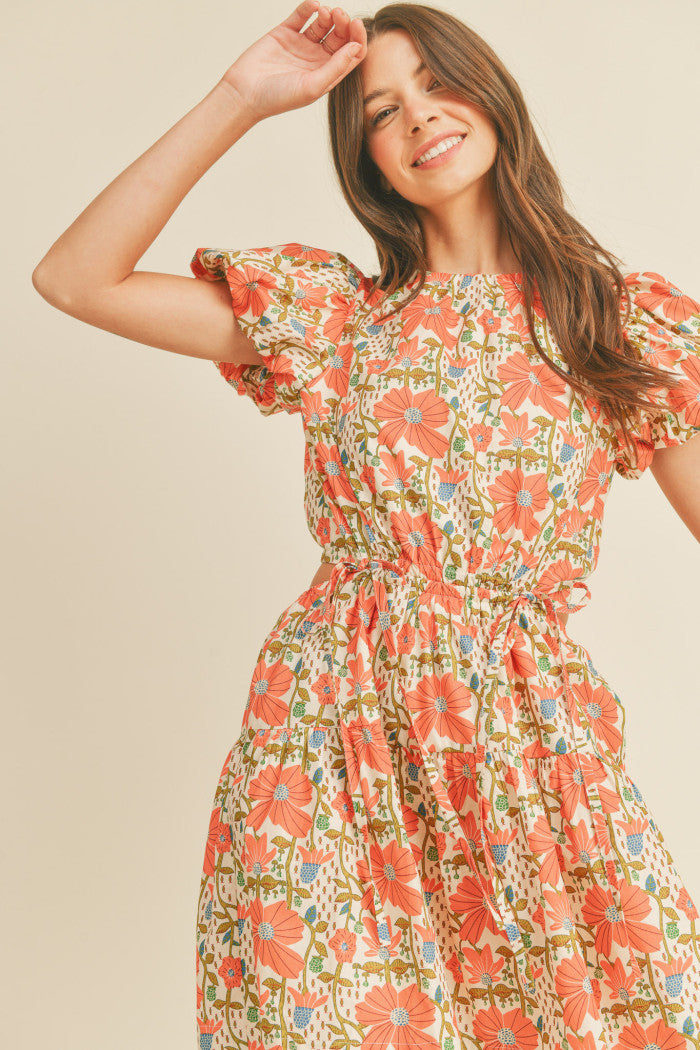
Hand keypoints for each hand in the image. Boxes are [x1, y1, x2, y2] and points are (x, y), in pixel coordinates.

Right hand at [221, 1, 366, 122]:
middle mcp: (317, 59)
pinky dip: (309, 7)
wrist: (245, 92)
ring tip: (325, 12)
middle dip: (344, 23)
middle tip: (339, 14)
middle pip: (340, 36)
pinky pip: (302, 15)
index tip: (355, 24)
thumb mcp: (312, 86)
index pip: (352, 53)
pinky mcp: (286, 33)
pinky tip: (313, 5)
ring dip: (328, 14)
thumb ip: (336, 67)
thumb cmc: (278, 98)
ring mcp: (302, 45)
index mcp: (328, 74)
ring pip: (323, 24)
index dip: (358, 38)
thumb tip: (356, 47)